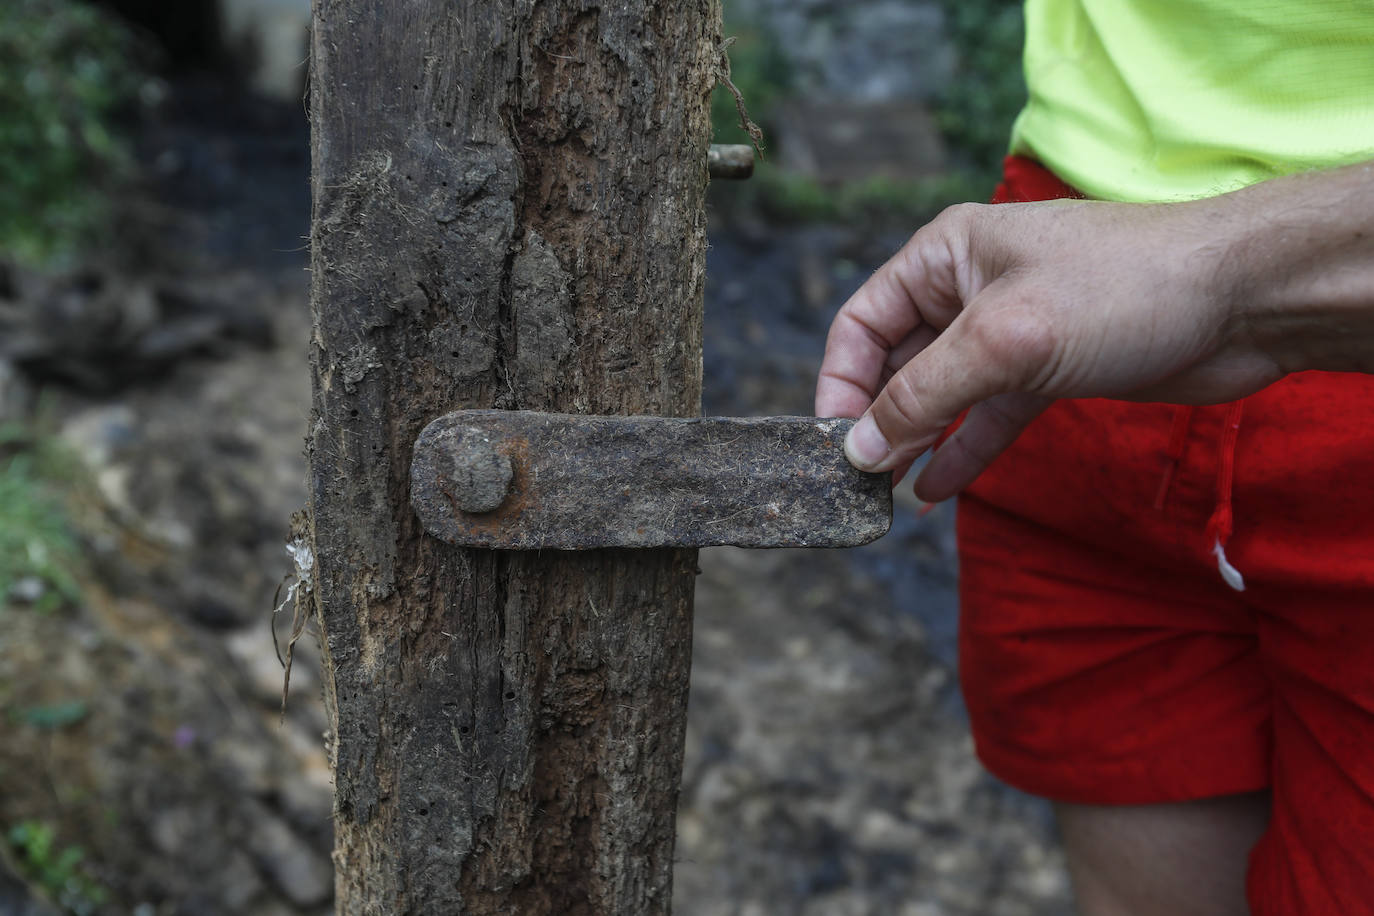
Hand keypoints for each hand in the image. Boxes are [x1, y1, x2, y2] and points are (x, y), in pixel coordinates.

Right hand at [815, 164, 1373, 501]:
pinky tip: (936, 489)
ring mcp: (1012, 331)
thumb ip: (923, 395)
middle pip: (897, 360)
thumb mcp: (1003, 340)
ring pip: (942, 393)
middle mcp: (970, 289)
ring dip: (914, 440)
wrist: (1243, 300)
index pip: (863, 322)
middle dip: (876, 418)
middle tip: (855, 479)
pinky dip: (963, 449)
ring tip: (885, 493)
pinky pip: (988, 415)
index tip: (831, 441)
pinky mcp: (1049, 369)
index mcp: (947, 254)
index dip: (839, 382)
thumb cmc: (1124, 288)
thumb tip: (858, 446)